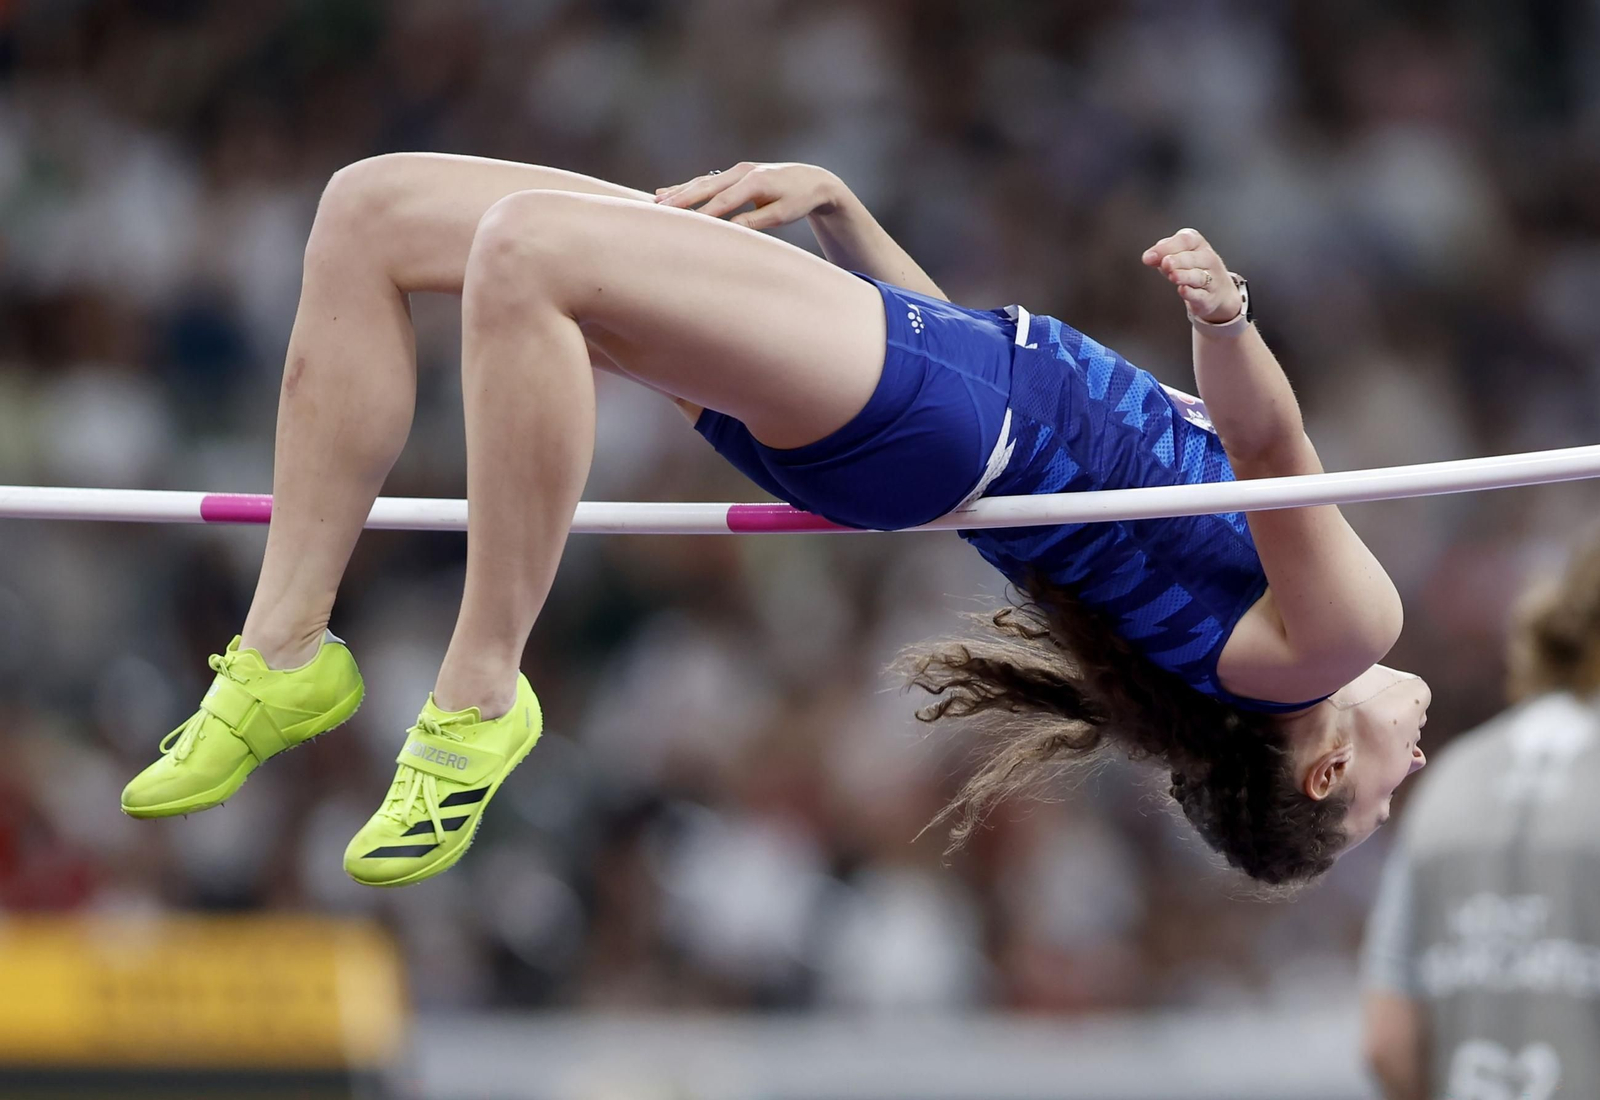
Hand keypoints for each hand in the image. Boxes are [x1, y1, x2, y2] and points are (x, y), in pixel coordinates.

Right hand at [654, 162, 843, 230]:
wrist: (812, 180)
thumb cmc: (799, 200)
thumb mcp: (781, 214)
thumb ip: (755, 221)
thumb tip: (730, 230)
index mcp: (755, 182)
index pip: (724, 201)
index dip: (704, 214)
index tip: (686, 226)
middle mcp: (743, 172)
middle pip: (706, 187)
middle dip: (682, 199)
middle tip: (659, 211)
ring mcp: (737, 170)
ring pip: (702, 181)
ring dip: (679, 192)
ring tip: (656, 202)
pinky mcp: (735, 173)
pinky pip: (706, 180)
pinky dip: (687, 187)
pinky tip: (667, 192)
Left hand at [1142, 228, 1241, 324]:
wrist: (1217, 290)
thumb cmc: (1191, 268)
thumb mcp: (1177, 255)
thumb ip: (1162, 254)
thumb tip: (1148, 257)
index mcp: (1197, 243)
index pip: (1184, 240)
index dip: (1166, 248)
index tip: (1148, 257)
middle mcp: (1207, 258)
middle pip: (1192, 258)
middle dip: (1177, 260)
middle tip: (1165, 263)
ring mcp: (1211, 278)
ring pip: (1198, 276)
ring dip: (1184, 276)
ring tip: (1173, 276)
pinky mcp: (1208, 298)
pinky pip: (1200, 294)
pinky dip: (1191, 293)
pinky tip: (1182, 290)